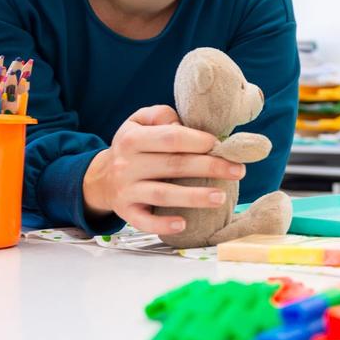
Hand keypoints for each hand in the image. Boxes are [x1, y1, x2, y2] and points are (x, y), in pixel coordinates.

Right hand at [82, 105, 246, 233]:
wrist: (101, 178)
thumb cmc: (133, 147)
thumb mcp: (139, 122)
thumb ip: (162, 116)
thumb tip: (185, 125)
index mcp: (132, 139)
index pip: (171, 137)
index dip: (198, 141)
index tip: (221, 144)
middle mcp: (127, 164)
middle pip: (173, 165)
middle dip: (209, 167)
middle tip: (238, 171)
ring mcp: (126, 190)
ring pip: (162, 194)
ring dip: (193, 197)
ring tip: (221, 197)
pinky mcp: (126, 212)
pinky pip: (144, 221)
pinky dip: (163, 224)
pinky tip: (184, 223)